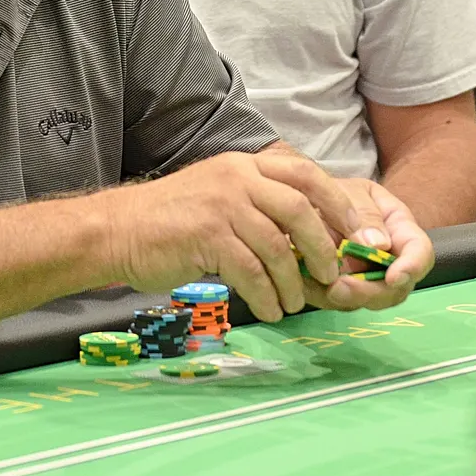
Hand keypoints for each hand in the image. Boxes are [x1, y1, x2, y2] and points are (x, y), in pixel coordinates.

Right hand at [105, 145, 359, 324]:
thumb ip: (258, 205)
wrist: (118, 230)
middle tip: (331, 276)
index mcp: (244, 165)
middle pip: (300, 208)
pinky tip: (270, 310)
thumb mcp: (218, 196)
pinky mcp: (207, 237)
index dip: (338, 204)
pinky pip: (251, 272)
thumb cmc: (170, 220)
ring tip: (295, 304)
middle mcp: (236, 179)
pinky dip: (267, 296)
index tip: (357, 234)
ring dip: (294, 282)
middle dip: (324, 247)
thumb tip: (308, 238)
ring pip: (278, 246)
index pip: (305, 174)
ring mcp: (221, 206)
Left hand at [304, 178, 433, 312]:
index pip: (420, 252)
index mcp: (400, 231)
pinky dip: (320, 296)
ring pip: (365, 301)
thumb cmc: (336, 191)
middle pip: (394, 289)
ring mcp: (365, 278)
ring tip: (316, 283)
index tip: (393, 278)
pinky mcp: (339, 288)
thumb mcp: (351, 191)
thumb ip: (364, 213)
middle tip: (339, 288)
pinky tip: (303, 282)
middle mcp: (388, 261)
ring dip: (342, 298)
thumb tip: (379, 245)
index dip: (412, 268)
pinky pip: (335, 301)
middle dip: (369, 293)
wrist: (307, 199)